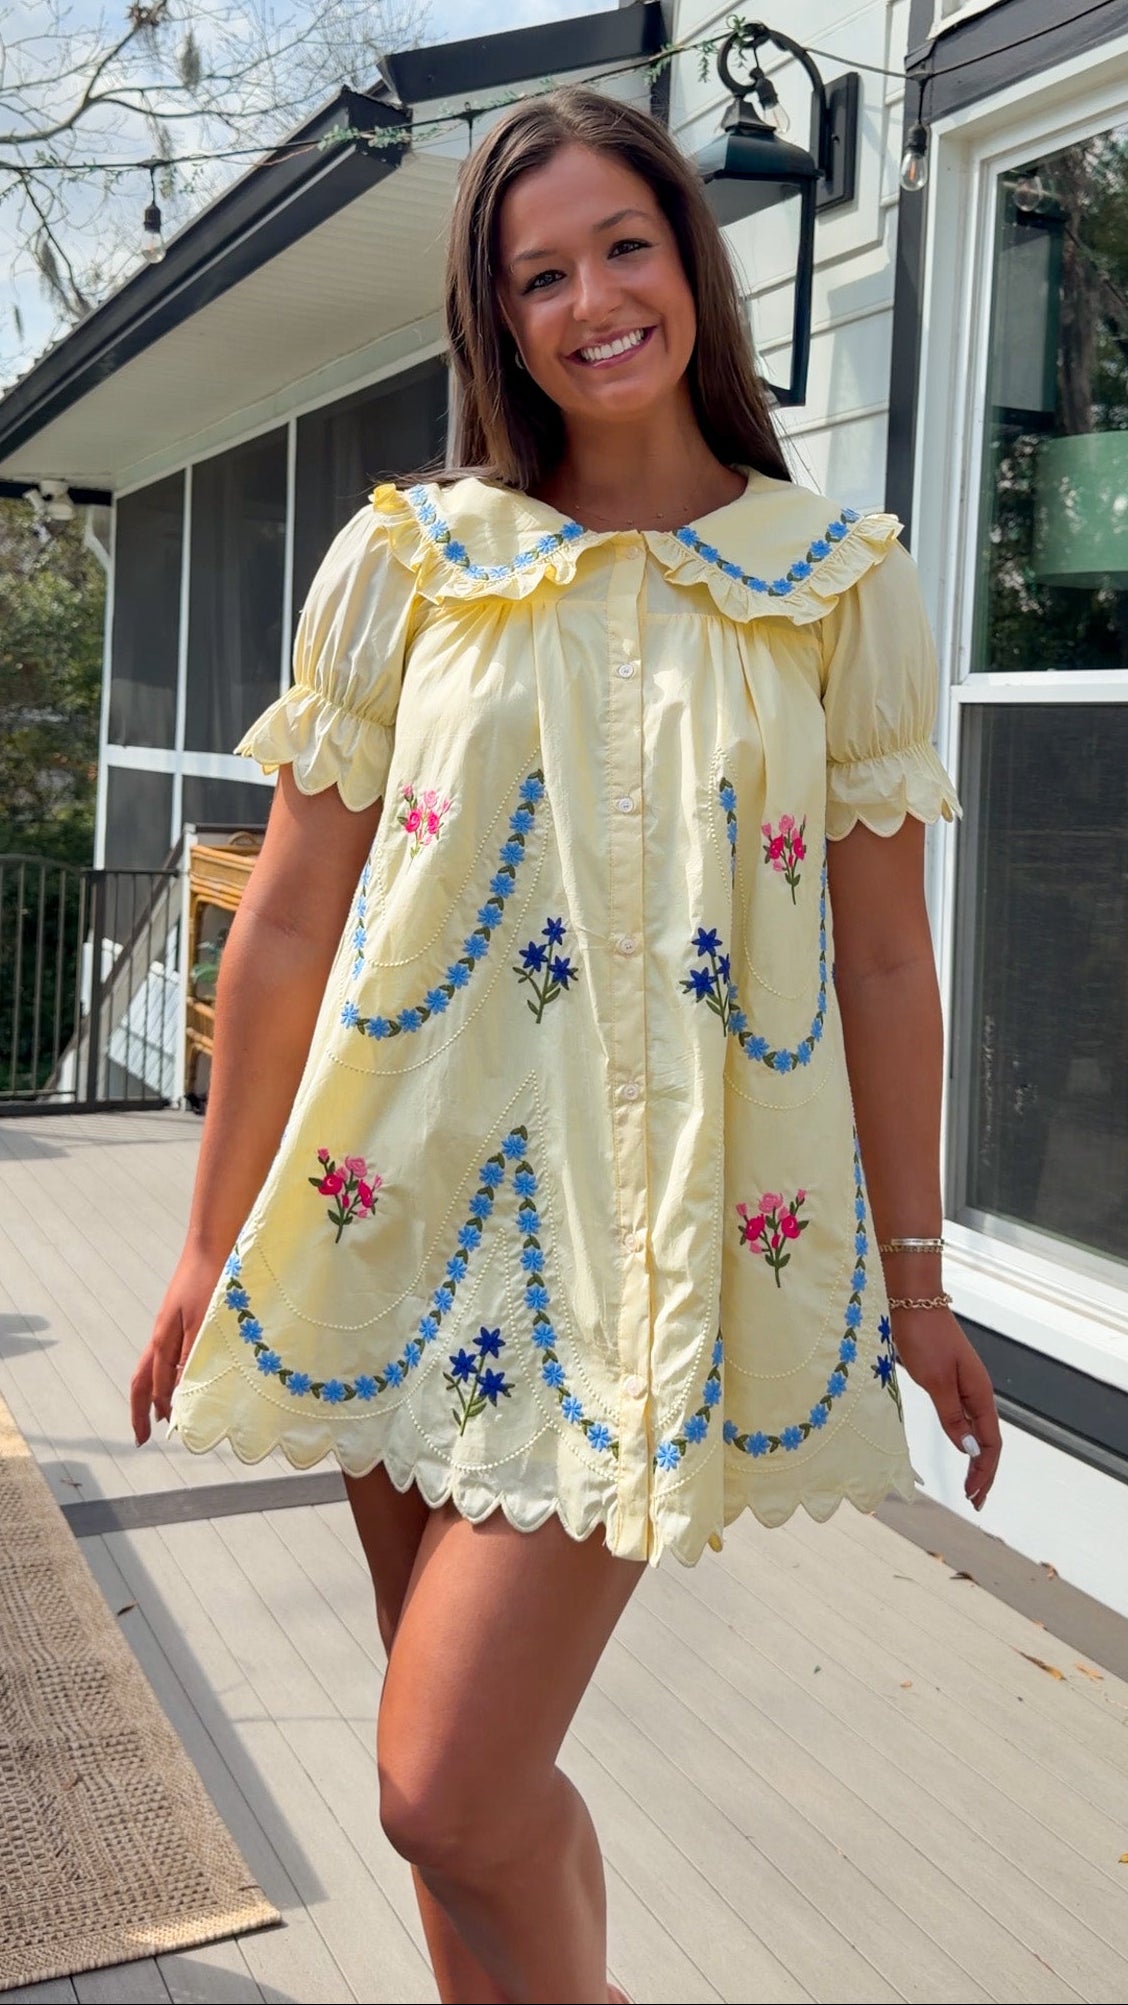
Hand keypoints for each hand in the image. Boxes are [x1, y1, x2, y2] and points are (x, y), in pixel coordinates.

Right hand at [130, 1248, 223, 1444]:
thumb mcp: (204, 1322)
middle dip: (141, 1409)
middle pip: (143, 1380)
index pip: (151, 1385)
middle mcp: (163, 1336)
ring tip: (165, 1415)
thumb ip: (193, 1355)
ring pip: (155, 1367)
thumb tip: (182, 1390)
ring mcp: (171, 1327)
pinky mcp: (183, 1319)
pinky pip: (170, 1354)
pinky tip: (186, 1380)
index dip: (149, 1412)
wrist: (214, 1244)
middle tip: (142, 1436)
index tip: (149, 1437)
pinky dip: (171, 1374)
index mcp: (164, 1340)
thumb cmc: (212, 1281)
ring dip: (157, 1393)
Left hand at [890, 1308, 1001, 1510]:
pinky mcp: (950, 1379)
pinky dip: (964, 1437)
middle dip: (984, 1472)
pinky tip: (960, 1445)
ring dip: (975, 1458)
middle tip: (974, 1500)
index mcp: (980, 1394)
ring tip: (970, 1483)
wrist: (913, 1300)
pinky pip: (964, 1416)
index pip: (990, 1444)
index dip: (984, 1472)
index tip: (972, 1497)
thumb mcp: (936, 1381)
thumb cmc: (923, 1338)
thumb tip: (969, 1450)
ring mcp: (965, 1385)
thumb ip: (952, 1415)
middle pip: (988, 1440)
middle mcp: (977, 1392)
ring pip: (977, 1430)